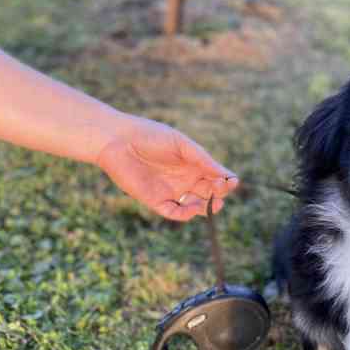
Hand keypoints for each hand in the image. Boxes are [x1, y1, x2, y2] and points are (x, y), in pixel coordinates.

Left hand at [96, 114, 238, 220]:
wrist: (117, 140)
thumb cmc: (149, 135)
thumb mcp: (181, 144)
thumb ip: (203, 159)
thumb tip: (227, 175)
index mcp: (193, 164)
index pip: (216, 177)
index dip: (226, 181)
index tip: (231, 181)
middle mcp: (185, 180)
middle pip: (210, 193)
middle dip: (219, 193)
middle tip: (220, 188)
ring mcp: (172, 192)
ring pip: (196, 206)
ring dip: (207, 206)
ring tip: (213, 202)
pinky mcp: (156, 202)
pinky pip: (175, 213)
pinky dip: (187, 214)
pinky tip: (193, 207)